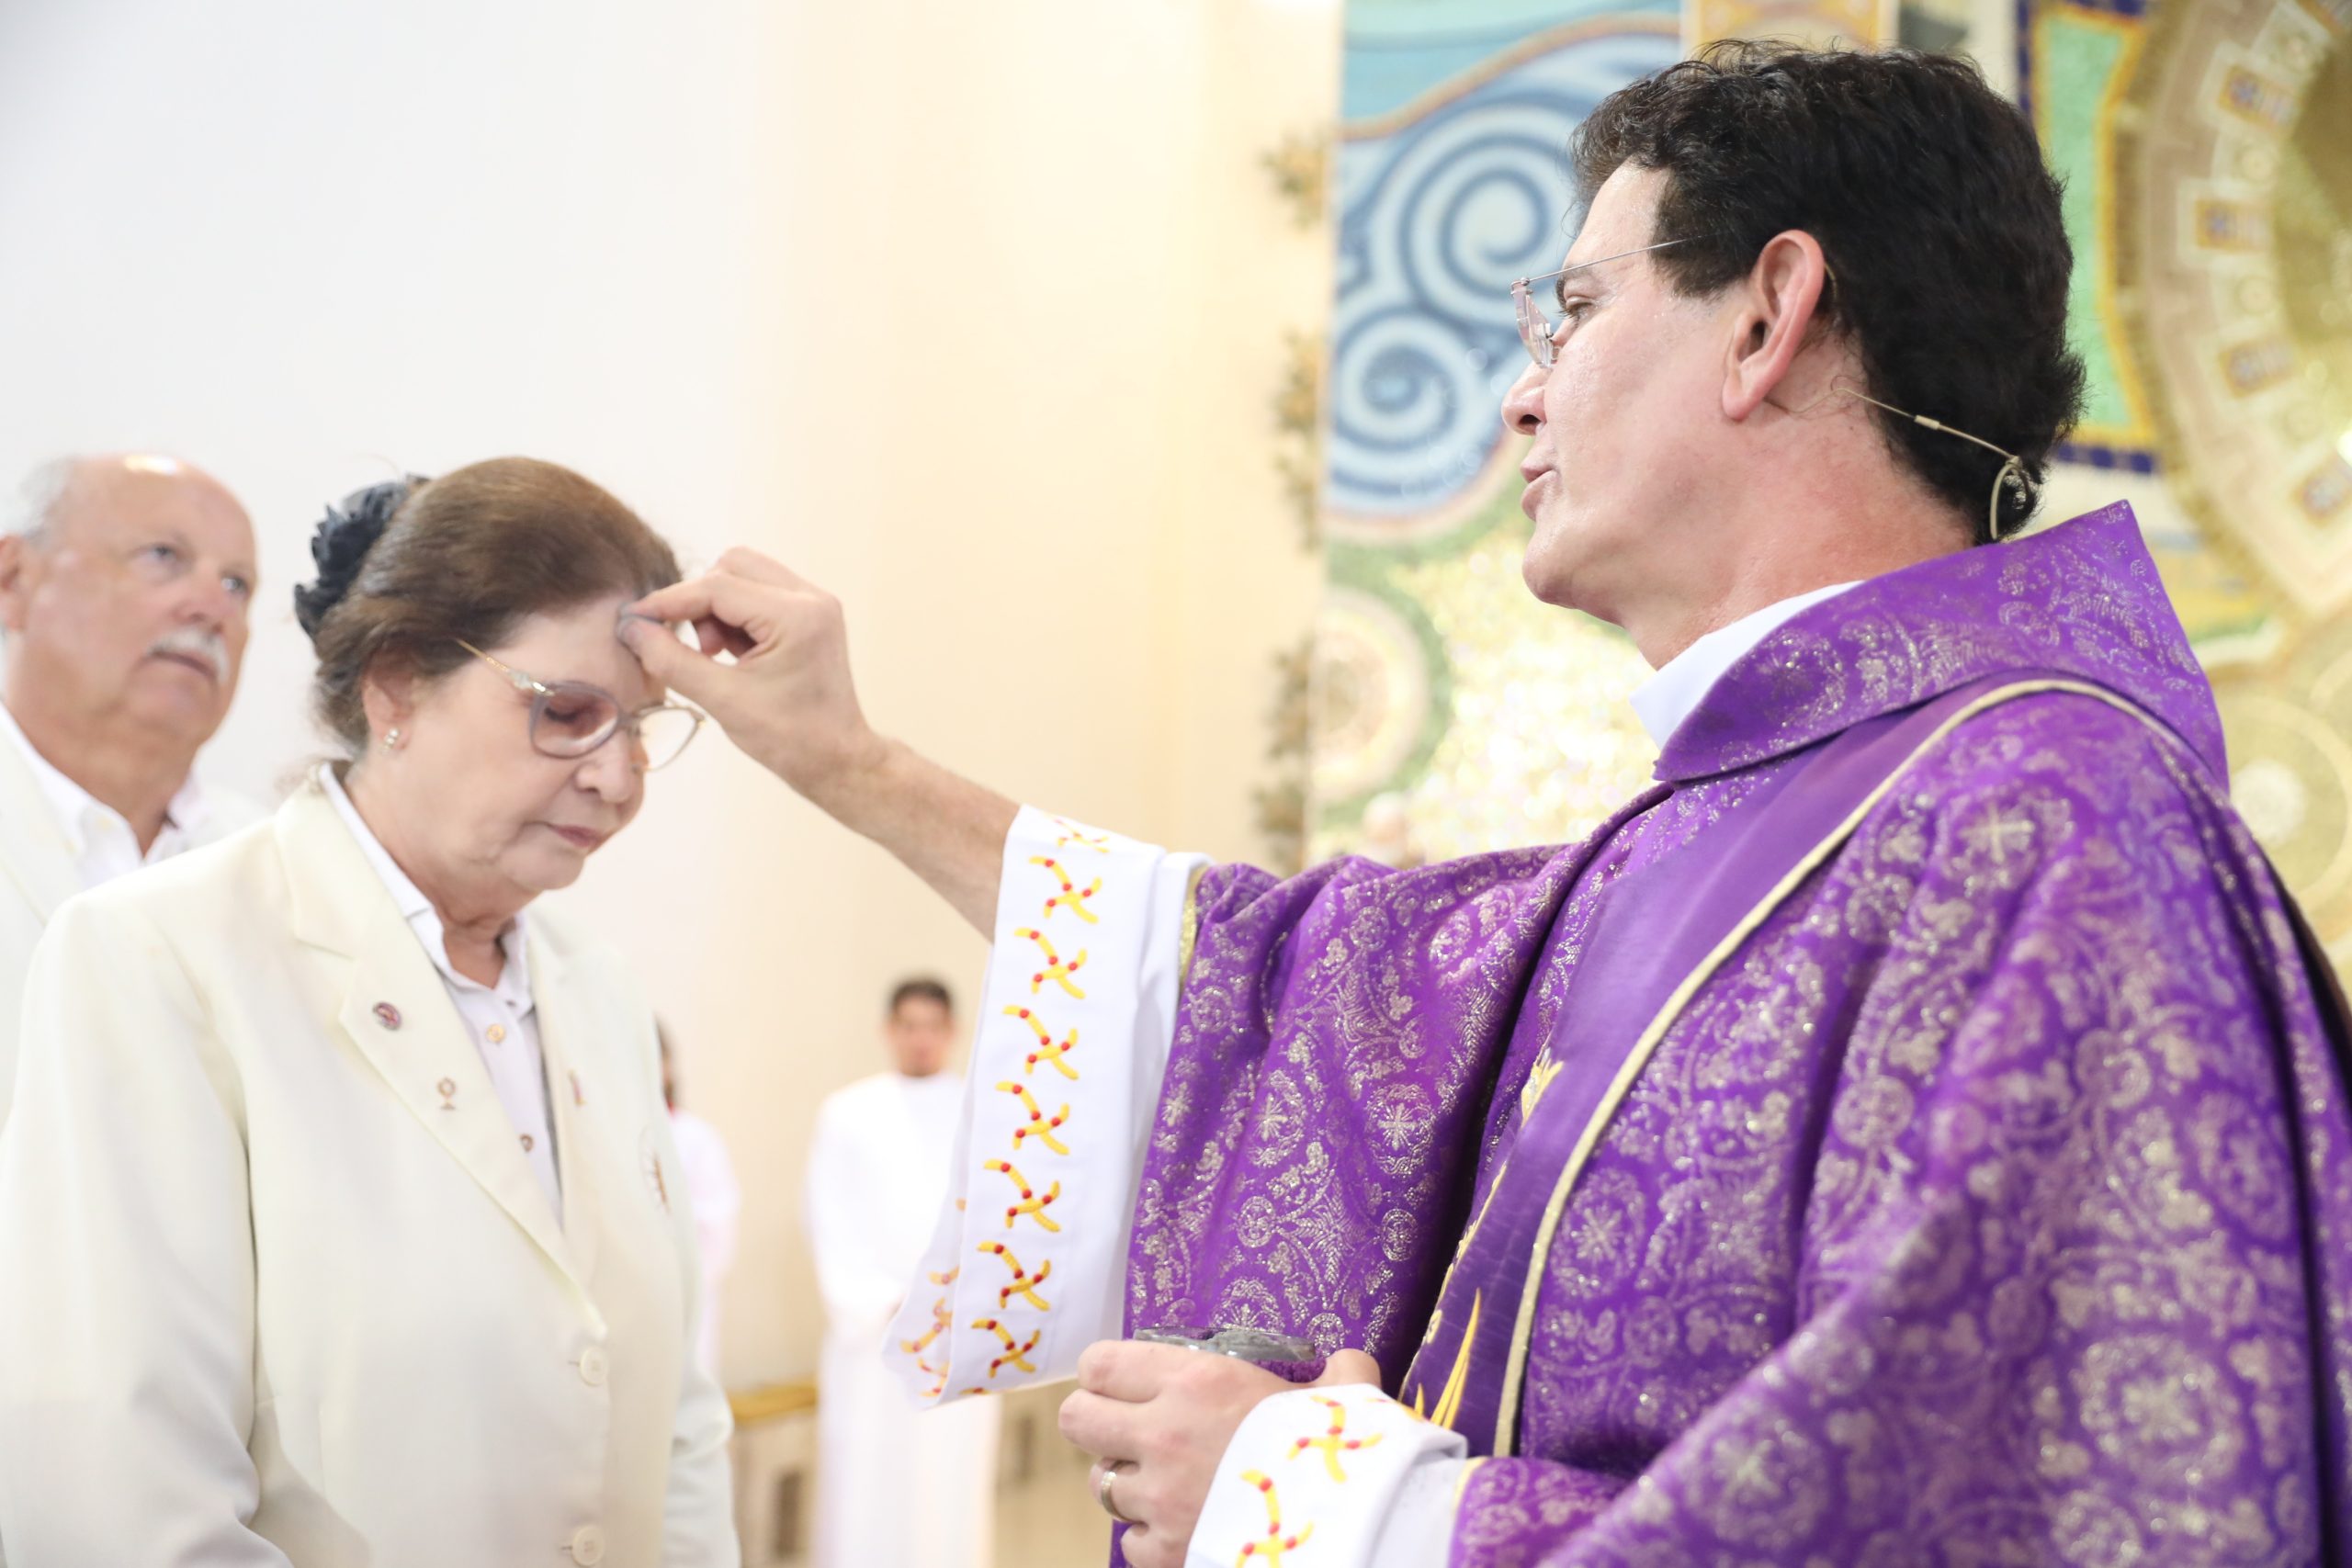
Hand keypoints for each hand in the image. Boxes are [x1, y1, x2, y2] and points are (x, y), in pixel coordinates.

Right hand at [620, 549, 883, 805]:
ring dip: (715, 607)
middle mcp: (811, 597)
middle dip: (699, 600)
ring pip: (744, 574)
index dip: (668, 602)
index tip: (634, 620)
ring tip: (716, 654)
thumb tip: (630, 628)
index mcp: (798, 616)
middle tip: (697, 648)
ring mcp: (814, 602)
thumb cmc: (789, 739)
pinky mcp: (809, 613)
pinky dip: (734, 615)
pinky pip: (758, 593)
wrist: (837, 760)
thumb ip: (671, 660)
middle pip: (732, 566)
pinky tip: (732, 653)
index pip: (717, 588)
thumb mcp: (723, 700)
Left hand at [1058, 1340, 1381, 1567]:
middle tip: (1130, 1432)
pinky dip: (1150, 1539)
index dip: (1106, 1375)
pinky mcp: (1163, 1551)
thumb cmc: (1340, 1454)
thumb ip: (1339, 1375)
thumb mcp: (1342, 1400)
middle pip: (1076, 1419)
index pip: (1099, 1363)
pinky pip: (1130, 1543)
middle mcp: (1162, 1433)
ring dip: (1129, 1484)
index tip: (1127, 1384)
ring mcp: (1157, 1498)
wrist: (1348, 1531)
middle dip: (1098, 1425)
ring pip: (1101, 1484)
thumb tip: (1349, 1365)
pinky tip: (1184, 1528)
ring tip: (1168, 1485)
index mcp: (1195, 1382)